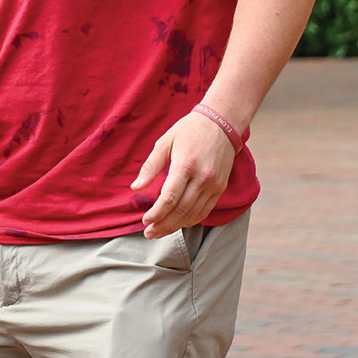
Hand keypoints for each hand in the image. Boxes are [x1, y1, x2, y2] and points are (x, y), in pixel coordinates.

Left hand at [132, 110, 237, 238]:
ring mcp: (214, 185)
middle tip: (148, 233)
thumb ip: (150, 167)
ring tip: (159, 232)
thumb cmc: (188, 130)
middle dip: (163, 225)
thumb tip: (135, 188)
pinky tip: (177, 224)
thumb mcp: (165, 142)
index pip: (170, 198)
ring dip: (175, 226)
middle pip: (182, 210)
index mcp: (186, 165)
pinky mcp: (220, 188)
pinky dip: (190, 220)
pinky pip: (205, 210)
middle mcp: (202, 178)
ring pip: (194, 214)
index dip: (157, 213)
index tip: (145, 221)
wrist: (222, 124)